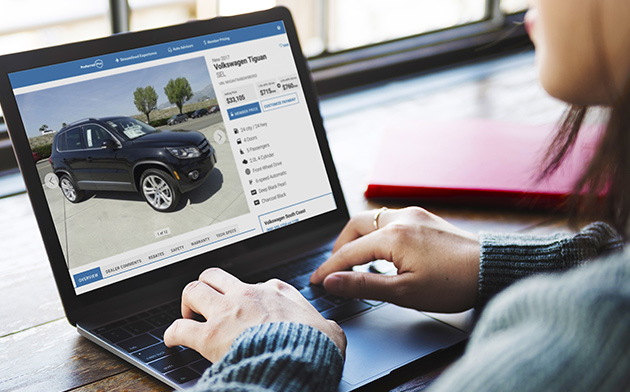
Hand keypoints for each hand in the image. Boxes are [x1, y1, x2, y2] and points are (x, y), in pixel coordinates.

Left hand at [164, 268, 345, 362]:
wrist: (298, 360)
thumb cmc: (313, 346)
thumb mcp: (329, 330)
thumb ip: (326, 325)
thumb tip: (331, 331)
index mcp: (276, 292)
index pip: (255, 284)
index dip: (247, 295)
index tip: (246, 306)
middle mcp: (248, 295)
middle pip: (216, 276)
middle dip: (208, 286)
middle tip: (207, 301)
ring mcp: (227, 312)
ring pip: (194, 290)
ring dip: (188, 302)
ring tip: (188, 314)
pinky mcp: (210, 335)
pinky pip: (180, 328)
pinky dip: (172, 332)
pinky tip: (172, 339)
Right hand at [310, 207, 479, 312]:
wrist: (491, 268)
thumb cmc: (453, 283)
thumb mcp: (404, 292)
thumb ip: (364, 284)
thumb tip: (333, 282)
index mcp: (393, 236)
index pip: (349, 252)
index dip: (330, 268)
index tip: (317, 280)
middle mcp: (401, 218)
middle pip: (355, 225)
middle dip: (340, 246)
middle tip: (335, 268)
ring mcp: (414, 215)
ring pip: (372, 219)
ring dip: (358, 238)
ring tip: (356, 261)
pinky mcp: (424, 217)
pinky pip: (389, 219)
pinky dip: (376, 233)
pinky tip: (381, 251)